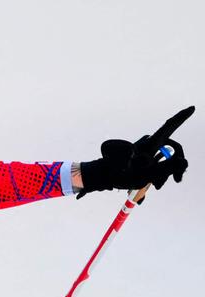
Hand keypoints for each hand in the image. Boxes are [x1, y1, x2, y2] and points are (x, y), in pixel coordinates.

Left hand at [77, 106, 193, 195]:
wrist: (103, 177)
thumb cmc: (121, 174)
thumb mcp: (146, 175)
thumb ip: (167, 169)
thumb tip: (184, 162)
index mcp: (151, 142)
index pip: (170, 126)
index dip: (181, 117)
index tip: (192, 108)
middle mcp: (149, 143)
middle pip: (171, 149)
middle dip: (176, 165)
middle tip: (178, 180)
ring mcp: (145, 150)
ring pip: (163, 159)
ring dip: (163, 174)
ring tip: (155, 187)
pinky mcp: (141, 157)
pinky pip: (154, 164)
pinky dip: (154, 176)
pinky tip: (149, 188)